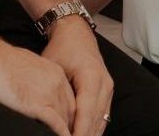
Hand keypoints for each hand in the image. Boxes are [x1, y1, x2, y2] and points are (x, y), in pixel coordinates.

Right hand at [0, 40, 75, 135]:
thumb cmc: (1, 60)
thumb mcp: (28, 64)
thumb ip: (37, 78)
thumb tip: (34, 88)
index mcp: (55, 72)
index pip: (70, 97)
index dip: (71, 112)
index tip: (70, 121)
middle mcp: (57, 82)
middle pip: (71, 109)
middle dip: (71, 123)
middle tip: (71, 133)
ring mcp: (49, 93)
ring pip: (66, 118)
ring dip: (67, 130)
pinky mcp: (37, 105)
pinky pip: (56, 124)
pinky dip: (62, 133)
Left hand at [41, 17, 113, 135]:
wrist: (75, 34)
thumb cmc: (62, 48)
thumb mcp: (53, 69)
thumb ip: (54, 94)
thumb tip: (50, 118)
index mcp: (91, 77)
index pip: (86, 113)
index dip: (79, 132)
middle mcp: (104, 84)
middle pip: (96, 120)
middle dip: (84, 135)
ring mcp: (108, 88)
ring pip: (101, 120)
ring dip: (90, 134)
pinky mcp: (107, 92)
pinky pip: (103, 116)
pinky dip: (94, 128)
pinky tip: (84, 135)